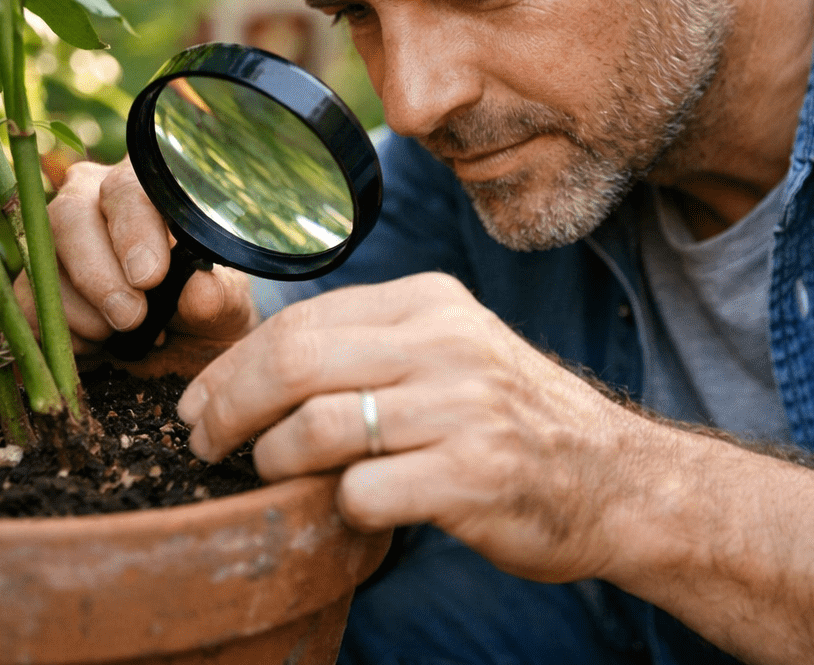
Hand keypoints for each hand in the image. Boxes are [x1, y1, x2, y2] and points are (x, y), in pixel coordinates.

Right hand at [15, 158, 257, 351]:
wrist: (180, 342)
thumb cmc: (204, 305)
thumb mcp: (224, 304)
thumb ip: (216, 296)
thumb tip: (199, 292)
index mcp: (145, 188)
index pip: (127, 189)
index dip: (133, 231)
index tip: (149, 277)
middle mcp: (90, 200)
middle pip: (69, 217)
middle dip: (98, 275)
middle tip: (130, 317)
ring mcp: (54, 240)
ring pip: (42, 263)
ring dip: (82, 313)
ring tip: (125, 335)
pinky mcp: (32, 282)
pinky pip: (27, 303)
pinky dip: (62, 334)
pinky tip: (100, 343)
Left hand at [175, 272, 655, 582]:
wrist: (614, 478)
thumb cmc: (512, 419)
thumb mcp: (451, 350)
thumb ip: (371, 346)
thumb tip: (258, 368)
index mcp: (430, 304)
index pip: (302, 321)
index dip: (233, 367)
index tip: (200, 403)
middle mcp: (446, 344)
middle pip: (294, 363)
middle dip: (228, 408)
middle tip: (202, 443)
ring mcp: (462, 409)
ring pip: (316, 427)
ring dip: (273, 461)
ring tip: (271, 478)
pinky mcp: (473, 476)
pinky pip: (363, 492)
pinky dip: (338, 507)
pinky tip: (350, 509)